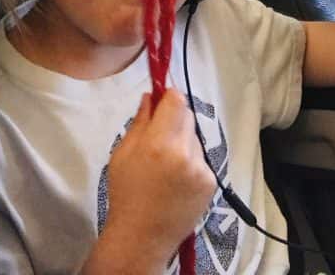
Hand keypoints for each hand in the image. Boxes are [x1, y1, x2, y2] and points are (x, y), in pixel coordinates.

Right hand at [101, 89, 215, 267]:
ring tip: (167, 164)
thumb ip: (140, 121)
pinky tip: (177, 178)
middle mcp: (185, 153)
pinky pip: (202, 158)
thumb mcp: (122, 153)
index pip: (176, 100)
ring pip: (195, 137)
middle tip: (160, 135)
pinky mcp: (211, 182)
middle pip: (188, 116)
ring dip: (183, 141)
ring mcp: (202, 169)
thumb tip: (151, 96)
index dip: (168, 96)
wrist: (141, 237)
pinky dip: (191, 161)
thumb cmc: (126, 194)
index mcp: (159, 143)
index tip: (161, 101)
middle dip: (175, 119)